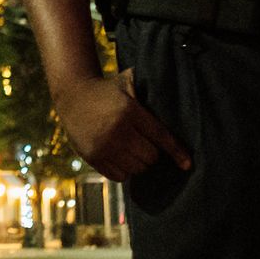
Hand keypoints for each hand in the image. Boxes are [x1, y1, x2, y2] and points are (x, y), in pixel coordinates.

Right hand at [53, 69, 192, 180]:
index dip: (177, 152)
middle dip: (152, 153)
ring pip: (136, 169)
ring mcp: (103, 145)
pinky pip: (119, 176)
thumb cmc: (107, 89)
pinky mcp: (92, 156)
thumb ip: (150, 88)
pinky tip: (121, 157)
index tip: (187, 164)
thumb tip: (179, 95)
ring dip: (139, 163)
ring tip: (133, 150)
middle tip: (146, 144)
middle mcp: (117, 130)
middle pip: (150, 157)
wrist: (72, 93)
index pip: (161, 137)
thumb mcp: (127, 82)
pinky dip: (124, 171)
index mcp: (129, 110)